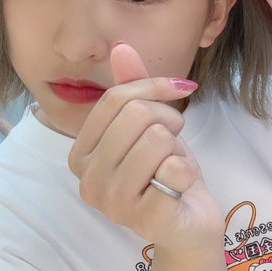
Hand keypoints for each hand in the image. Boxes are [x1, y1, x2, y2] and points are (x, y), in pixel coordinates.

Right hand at [69, 43, 224, 255]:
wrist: (190, 224)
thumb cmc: (167, 174)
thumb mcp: (152, 126)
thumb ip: (134, 89)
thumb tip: (120, 46)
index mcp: (82, 153)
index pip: (115, 98)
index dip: (155, 87)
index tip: (180, 90)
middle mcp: (87, 179)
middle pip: (137, 115)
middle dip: (171, 121)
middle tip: (174, 145)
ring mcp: (111, 202)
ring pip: (157, 139)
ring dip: (178, 150)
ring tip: (173, 170)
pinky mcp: (142, 218)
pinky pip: (175, 169)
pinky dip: (187, 174)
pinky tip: (179, 191)